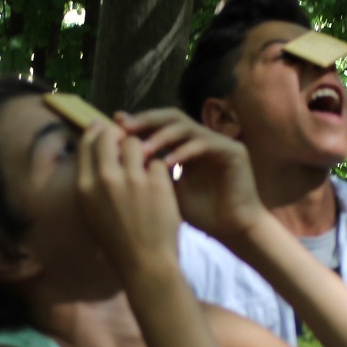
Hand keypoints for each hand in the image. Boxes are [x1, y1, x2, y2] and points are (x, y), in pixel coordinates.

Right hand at [75, 120, 180, 280]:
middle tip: (128, 144)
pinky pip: (157, 162)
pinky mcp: (156, 183)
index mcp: (85, 187)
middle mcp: (105, 179)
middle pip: (110, 135)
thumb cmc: (118, 241)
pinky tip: (159, 187)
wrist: (145, 263)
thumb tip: (96, 149)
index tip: (105, 130)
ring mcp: (132, 179)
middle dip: (119, 135)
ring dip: (142, 151)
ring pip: (136, 143)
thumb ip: (92, 180)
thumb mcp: (93, 211)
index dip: (97, 132)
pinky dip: (159, 171)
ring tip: (145, 169)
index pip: (87, 143)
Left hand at [115, 108, 265, 241]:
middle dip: (146, 120)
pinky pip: (205, 144)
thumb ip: (148, 171)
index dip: (137, 123)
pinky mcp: (233, 151)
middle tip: (125, 128)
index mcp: (185, 142)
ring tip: (142, 150)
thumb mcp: (165, 190)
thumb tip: (116, 159)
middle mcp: (202, 136)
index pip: (159, 123)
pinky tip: (166, 163)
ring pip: (186, 126)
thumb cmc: (200, 213)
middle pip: (171, 115)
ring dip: (162, 136)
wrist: (233, 231)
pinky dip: (184, 152)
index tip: (114, 129)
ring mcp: (219, 141)